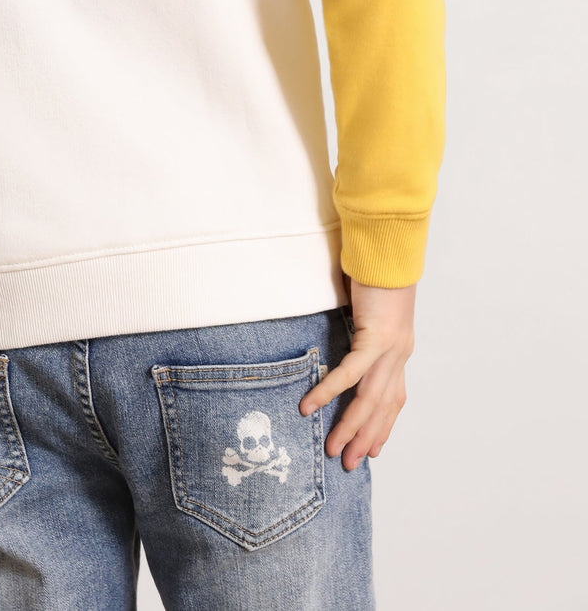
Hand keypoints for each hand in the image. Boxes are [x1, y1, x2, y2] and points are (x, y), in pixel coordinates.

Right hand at [298, 276, 415, 471]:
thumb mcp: (373, 309)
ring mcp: (390, 349)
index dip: (384, 426)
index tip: (373, 450)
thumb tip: (348, 339)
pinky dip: (330, 391)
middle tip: (349, 463)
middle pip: (383, 407)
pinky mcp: (375, 337)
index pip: (394, 399)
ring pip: (369, 399)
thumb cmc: (378, 272)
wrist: (390, 250)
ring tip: (332, 448)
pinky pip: (350, 372)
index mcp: (400, 350)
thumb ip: (365, 330)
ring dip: (350, 427)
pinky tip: (312, 405)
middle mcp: (399, 355)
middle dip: (366, 437)